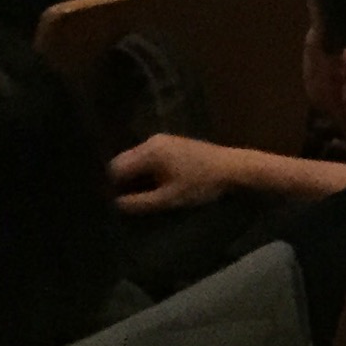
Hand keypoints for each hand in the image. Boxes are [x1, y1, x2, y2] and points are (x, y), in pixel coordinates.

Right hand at [109, 133, 247, 214]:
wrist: (234, 168)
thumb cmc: (202, 183)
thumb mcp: (168, 198)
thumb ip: (138, 202)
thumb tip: (114, 204)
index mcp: (150, 151)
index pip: (115, 168)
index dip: (110, 187)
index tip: (112, 203)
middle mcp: (153, 141)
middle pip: (124, 162)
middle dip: (121, 182)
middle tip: (124, 202)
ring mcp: (163, 141)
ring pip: (136, 161)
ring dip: (135, 178)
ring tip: (138, 196)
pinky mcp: (172, 145)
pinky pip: (149, 158)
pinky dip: (146, 172)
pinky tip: (153, 186)